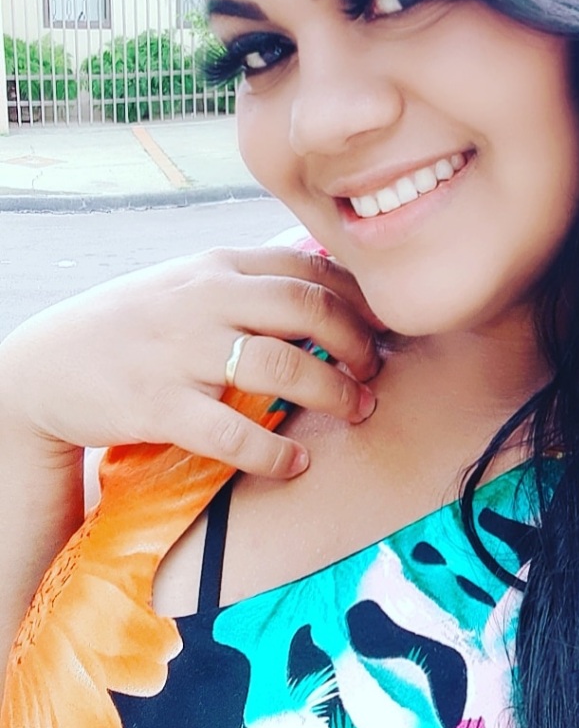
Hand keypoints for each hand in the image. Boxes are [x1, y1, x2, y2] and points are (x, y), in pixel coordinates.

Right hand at [0, 246, 384, 478]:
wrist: (46, 362)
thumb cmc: (136, 323)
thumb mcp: (190, 283)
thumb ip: (250, 281)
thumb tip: (324, 288)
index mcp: (219, 266)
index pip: (309, 268)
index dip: (358, 298)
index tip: (384, 325)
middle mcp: (205, 299)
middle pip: (308, 308)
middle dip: (357, 341)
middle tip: (375, 370)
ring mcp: (182, 350)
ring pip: (282, 365)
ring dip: (334, 391)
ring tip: (358, 409)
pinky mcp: (159, 404)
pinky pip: (232, 432)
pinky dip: (275, 451)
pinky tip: (296, 461)